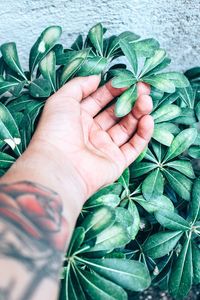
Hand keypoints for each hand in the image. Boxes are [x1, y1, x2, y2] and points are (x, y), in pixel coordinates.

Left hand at [2, 75, 152, 214]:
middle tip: (143, 88)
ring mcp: (104, 148)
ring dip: (139, 113)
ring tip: (147, 101)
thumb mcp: (61, 100)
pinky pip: (134, 146)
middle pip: (116, 113)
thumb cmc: (56, 131)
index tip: (126, 80)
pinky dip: (143, 134)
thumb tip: (95, 78)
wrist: (59, 166)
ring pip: (127, 128)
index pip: (99, 100)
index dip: (113, 89)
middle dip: (130, 100)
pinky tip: (148, 120)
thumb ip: (78, 86)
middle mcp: (92, 133)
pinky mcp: (116, 162)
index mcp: (78, 118)